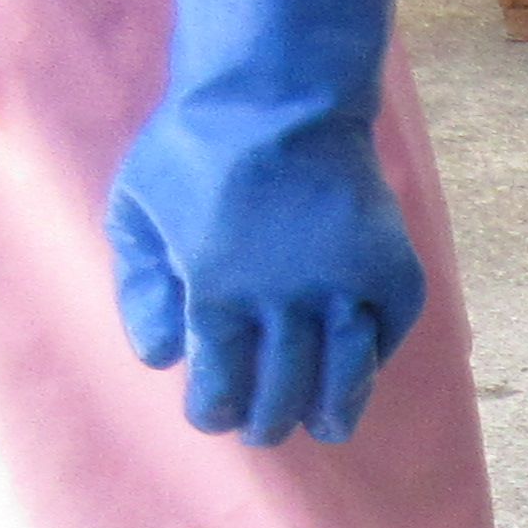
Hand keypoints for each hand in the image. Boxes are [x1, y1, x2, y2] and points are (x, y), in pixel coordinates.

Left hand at [103, 0, 427, 445]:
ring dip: (334, 409)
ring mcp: (345, 288)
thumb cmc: (196, 151)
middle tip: (267, 429)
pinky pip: (387, 334)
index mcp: (217, 294)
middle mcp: (286, 302)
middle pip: (283, 391)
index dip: (217, 411)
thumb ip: (140, 289)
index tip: (216, 415)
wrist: (281, 97)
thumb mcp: (136, 212)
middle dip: (270, 419)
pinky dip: (373, 358)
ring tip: (328, 426)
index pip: (221, 384)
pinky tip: (359, 369)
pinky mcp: (391, 272)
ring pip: (344, 377)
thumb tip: (161, 356)